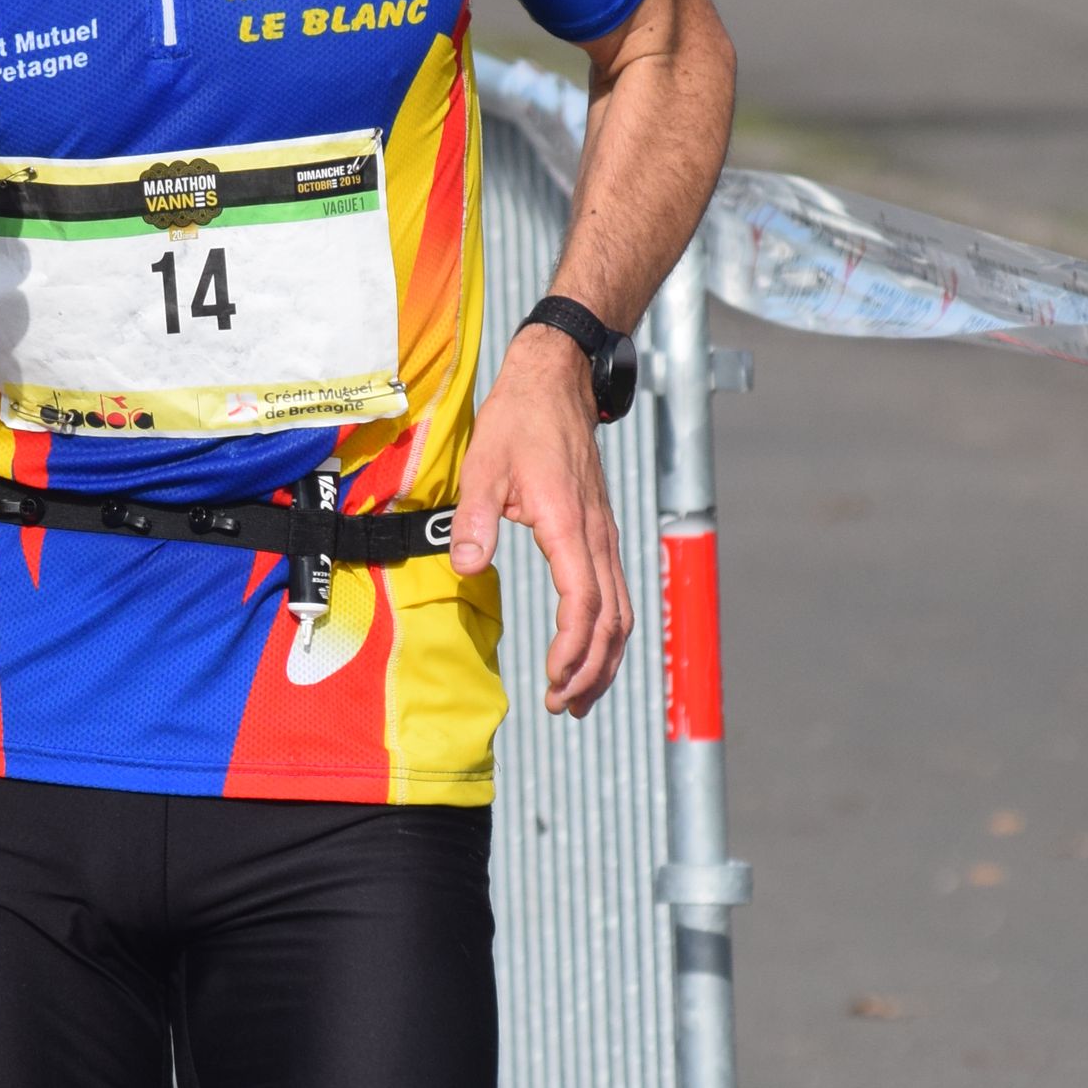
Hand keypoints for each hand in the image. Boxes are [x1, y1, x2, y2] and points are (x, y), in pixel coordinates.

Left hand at [449, 331, 632, 716]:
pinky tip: (590, 655)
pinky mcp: (600, 534)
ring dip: (604, 659)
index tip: (552, 679)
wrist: (557, 381)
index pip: (583, 601)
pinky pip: (616, 594)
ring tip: (577, 698)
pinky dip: (608, 634)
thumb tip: (466, 566)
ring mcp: (603, 536)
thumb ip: (475, 518)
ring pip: (621, 612)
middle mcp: (596, 535)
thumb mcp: (483, 465)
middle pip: (611, 619)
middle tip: (560, 706)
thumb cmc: (519, 420)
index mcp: (568, 523)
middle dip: (590, 670)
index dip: (572, 646)